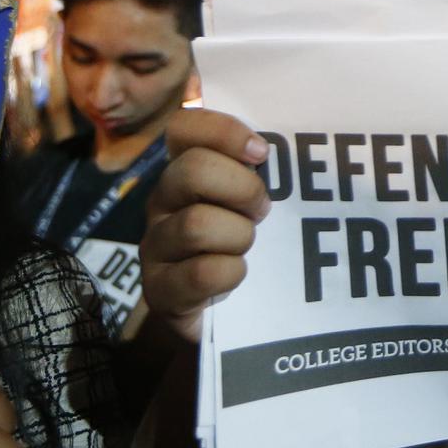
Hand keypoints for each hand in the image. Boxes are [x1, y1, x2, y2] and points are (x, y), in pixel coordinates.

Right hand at [140, 109, 271, 343]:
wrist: (222, 318)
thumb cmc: (242, 244)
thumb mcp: (249, 201)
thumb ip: (258, 169)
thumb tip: (291, 141)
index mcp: (183, 171)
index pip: (183, 128)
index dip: (224, 131)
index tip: (261, 153)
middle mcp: (161, 203)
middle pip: (192, 170)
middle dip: (242, 189)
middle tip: (262, 211)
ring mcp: (156, 247)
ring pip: (197, 224)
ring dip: (238, 236)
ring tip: (247, 247)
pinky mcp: (160, 291)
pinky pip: (202, 273)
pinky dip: (232, 274)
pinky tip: (237, 276)